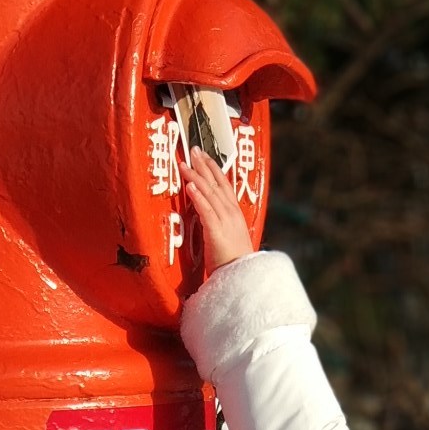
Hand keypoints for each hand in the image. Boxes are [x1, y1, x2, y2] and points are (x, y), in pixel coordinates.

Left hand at [181, 146, 253, 275]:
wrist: (242, 279)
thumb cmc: (233, 263)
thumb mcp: (228, 238)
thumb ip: (219, 225)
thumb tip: (208, 218)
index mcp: (235, 214)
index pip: (224, 185)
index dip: (214, 169)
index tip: (204, 157)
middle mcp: (231, 214)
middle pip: (216, 184)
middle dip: (204, 165)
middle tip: (193, 150)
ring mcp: (225, 221)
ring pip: (209, 193)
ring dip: (196, 176)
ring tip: (185, 163)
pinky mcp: (216, 231)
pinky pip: (206, 210)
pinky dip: (198, 196)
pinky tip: (190, 186)